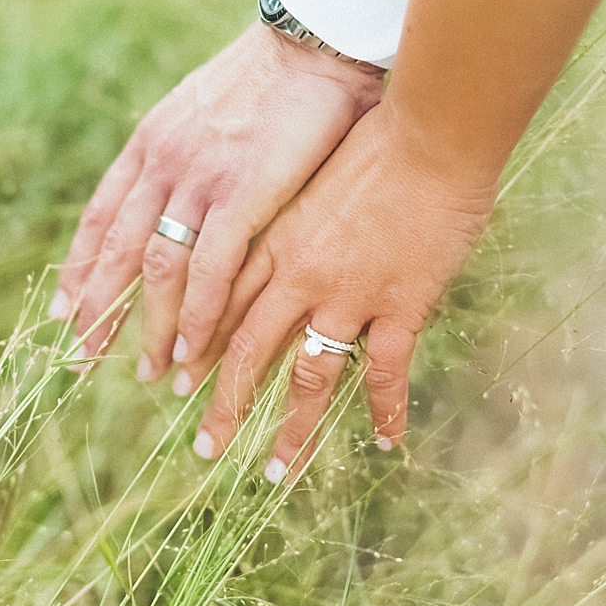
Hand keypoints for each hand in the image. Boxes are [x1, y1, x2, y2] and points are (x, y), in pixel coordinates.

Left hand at [51, 21, 384, 386]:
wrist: (313, 39)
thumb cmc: (274, 75)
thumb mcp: (206, 107)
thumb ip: (189, 153)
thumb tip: (184, 187)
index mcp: (150, 144)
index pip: (100, 218)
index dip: (81, 268)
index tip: (66, 310)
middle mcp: (162, 165)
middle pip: (116, 252)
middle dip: (97, 311)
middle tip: (81, 360)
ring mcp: (198, 181)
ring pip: (158, 270)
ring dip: (153, 327)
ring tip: (151, 373)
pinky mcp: (242, 194)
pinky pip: (208, 269)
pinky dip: (198, 315)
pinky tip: (194, 349)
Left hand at [179, 99, 496, 475]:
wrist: (428, 133)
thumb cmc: (372, 140)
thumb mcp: (307, 175)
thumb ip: (288, 219)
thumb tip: (276, 245)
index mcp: (273, 241)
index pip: (221, 305)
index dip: (198, 347)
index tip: (178, 381)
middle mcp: (299, 275)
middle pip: (249, 352)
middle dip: (224, 404)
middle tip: (204, 447)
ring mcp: (348, 294)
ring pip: (309, 376)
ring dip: (292, 429)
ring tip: (276, 471)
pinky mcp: (399, 305)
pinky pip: (385, 372)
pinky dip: (386, 410)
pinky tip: (388, 442)